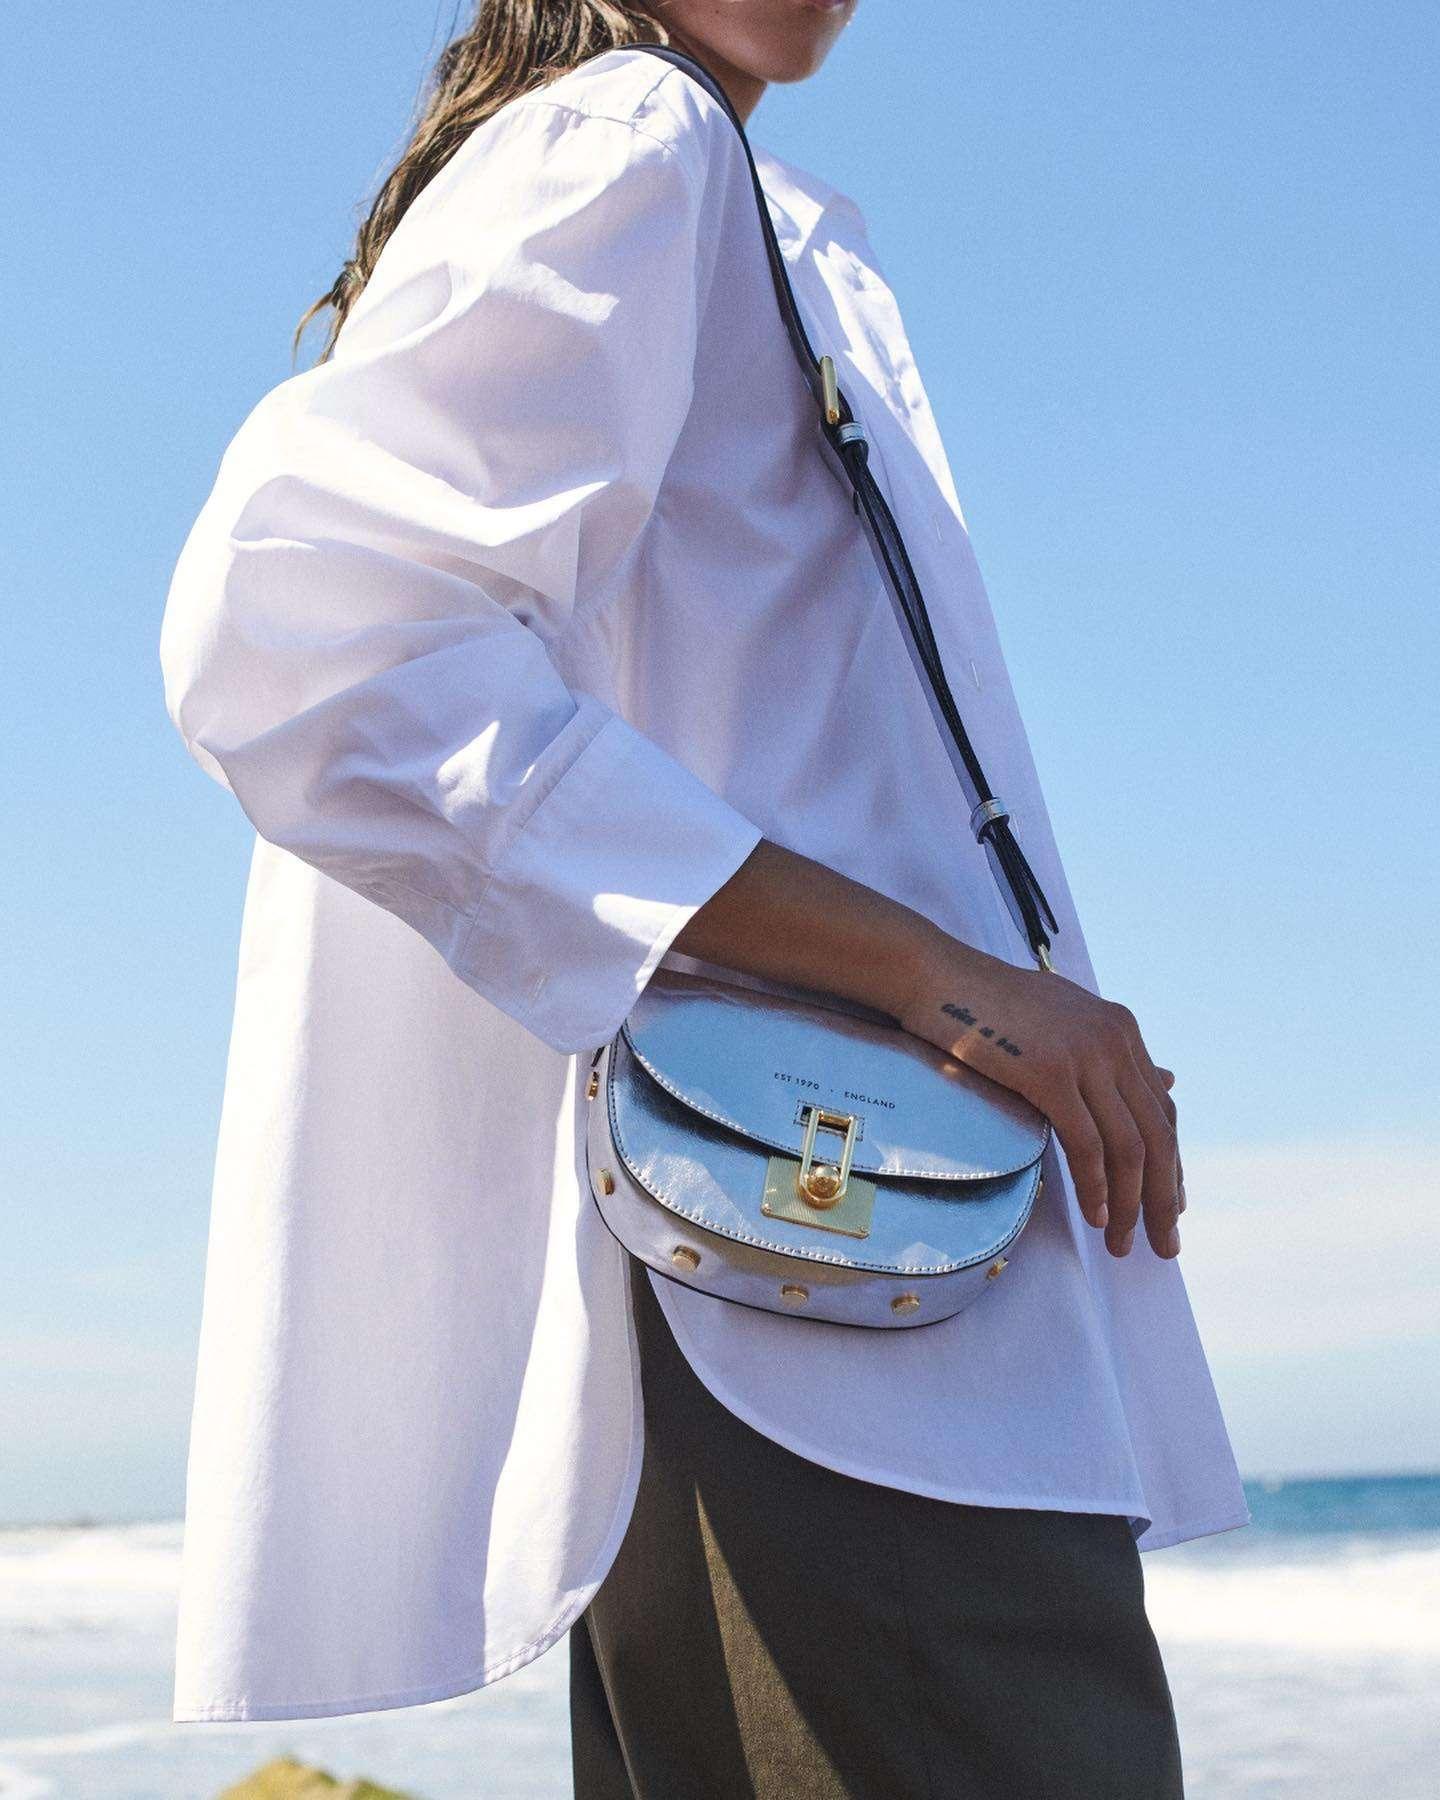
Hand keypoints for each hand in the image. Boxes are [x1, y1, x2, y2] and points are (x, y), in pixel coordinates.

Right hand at [896, 928, 1183, 1258]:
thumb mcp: (1064, 1020)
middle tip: (1164, 1246)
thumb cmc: (987, 1002)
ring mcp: (1085, 1055)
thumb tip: (1170, 1080)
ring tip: (1120, 1243)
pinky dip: (1096, 1187)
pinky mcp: (1050, 1073)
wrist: (935, 977)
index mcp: (1120, 1029)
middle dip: (1164, 1198)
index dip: (1172, 1163)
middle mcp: (1114, 1040)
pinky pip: (1087, 1145)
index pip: (1161, 1109)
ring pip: (1129, 1148)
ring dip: (1131, 1205)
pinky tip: (1094, 1215)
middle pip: (1158, 1135)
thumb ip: (1112, 1054)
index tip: (1170, 1205)